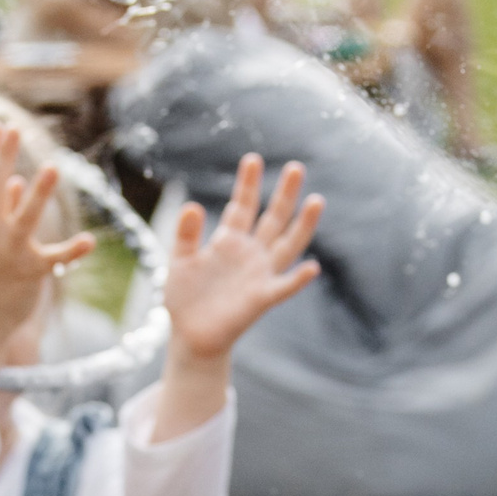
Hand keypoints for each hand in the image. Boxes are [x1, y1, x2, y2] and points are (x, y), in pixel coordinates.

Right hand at [0, 126, 94, 343]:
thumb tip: (14, 180)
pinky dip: (72, 251)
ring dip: (38, 195)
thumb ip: (0, 209)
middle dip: (2, 159)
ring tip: (51, 167)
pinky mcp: (29, 275)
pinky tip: (89, 241)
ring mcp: (8, 256)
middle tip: (13, 129)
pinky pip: (53, 260)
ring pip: (24, 222)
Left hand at [163, 154, 321, 362]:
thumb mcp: (180, 261)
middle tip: (295, 167)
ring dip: (302, 225)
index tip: (252, 159)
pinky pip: (283, 287)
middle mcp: (250, 253)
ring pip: (287, 245)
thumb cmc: (185, 297)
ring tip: (316, 200)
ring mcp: (259, 274)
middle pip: (273, 218)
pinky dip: (297, 279)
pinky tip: (311, 267)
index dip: (247, 184)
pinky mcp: (261, 298)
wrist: (191, 336)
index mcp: (229, 240)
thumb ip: (186, 235)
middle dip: (284, 193)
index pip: (243, 205)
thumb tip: (192, 205)